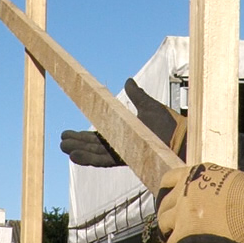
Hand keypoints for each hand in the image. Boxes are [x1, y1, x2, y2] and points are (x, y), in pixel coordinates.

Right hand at [60, 79, 184, 167]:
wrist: (182, 137)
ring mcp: (123, 152)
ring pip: (96, 154)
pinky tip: (75, 157)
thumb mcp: (148, 106)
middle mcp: (122, 146)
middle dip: (77, 144)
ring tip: (63, 148)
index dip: (84, 136)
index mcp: (124, 134)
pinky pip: (104, 160)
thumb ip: (136, 95)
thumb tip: (128, 81)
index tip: (69, 133)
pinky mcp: (126, 158)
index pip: (100, 136)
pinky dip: (89, 158)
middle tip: (61, 142)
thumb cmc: (170, 124)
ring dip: (79, 152)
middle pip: (95, 147)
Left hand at [155, 163, 243, 242]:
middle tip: (174, 229)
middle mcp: (186, 188)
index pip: (168, 180)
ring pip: (164, 225)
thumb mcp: (229, 182)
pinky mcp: (186, 233)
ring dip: (170, 236)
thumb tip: (213, 205)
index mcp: (197, 172)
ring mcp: (184, 210)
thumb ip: (213, 189)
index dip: (167, 196)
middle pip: (163, 205)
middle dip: (168, 218)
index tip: (170, 206)